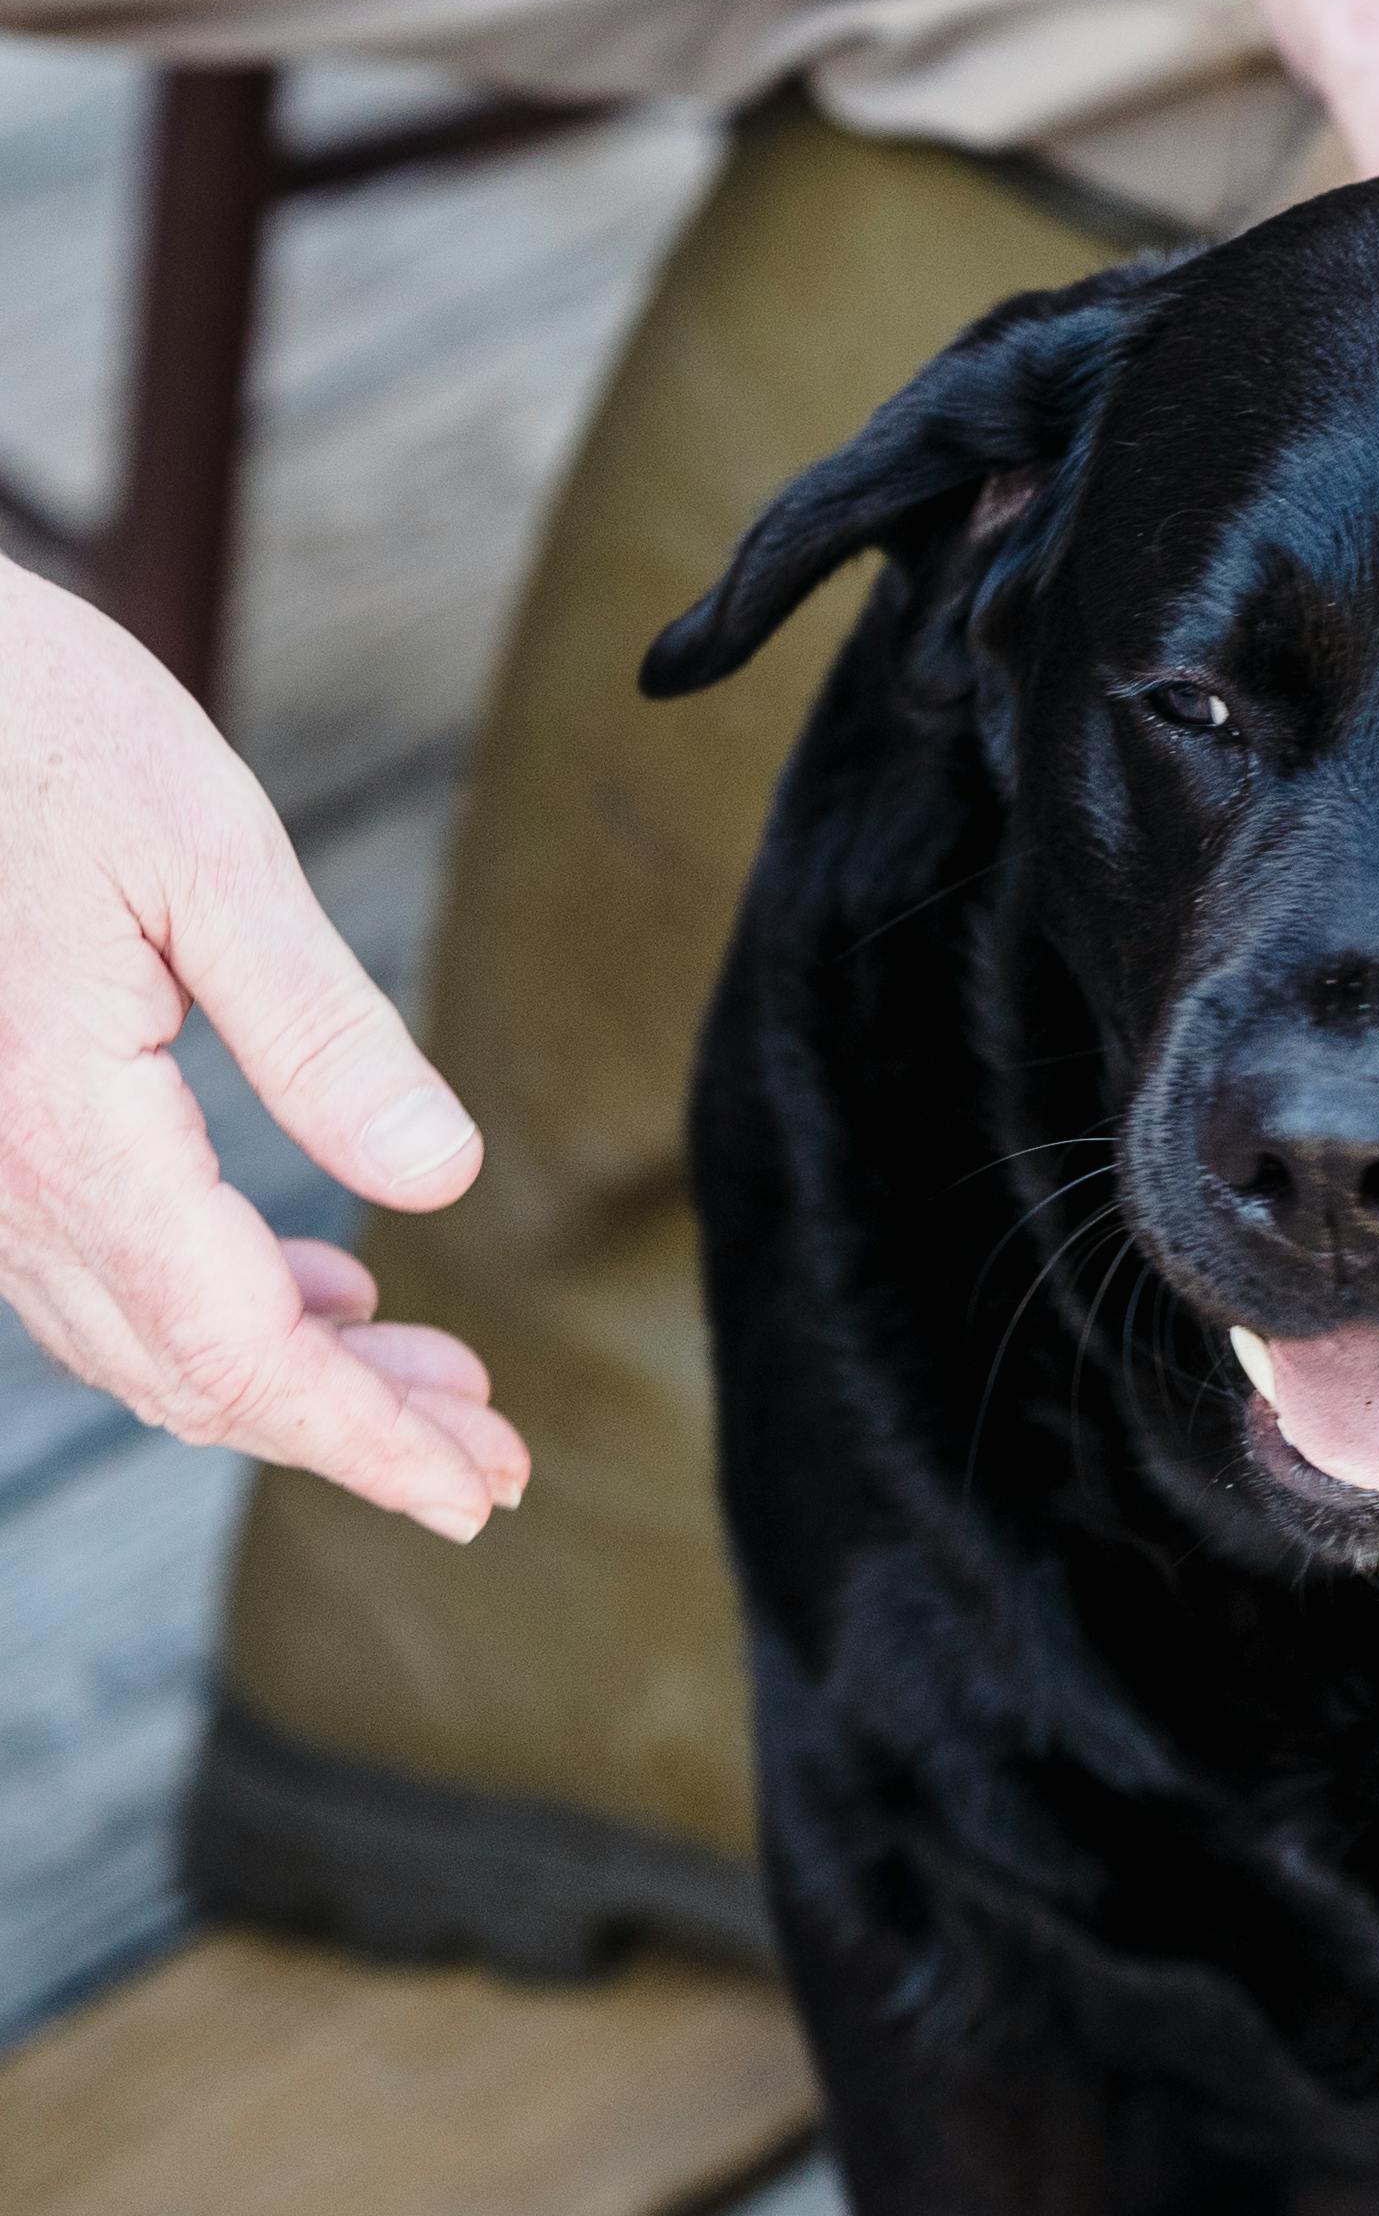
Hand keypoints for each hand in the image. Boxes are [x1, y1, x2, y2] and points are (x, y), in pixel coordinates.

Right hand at [0, 561, 522, 1533]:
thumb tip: (438, 1181)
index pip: (236, 1354)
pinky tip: (317, 1288)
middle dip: (349, 1433)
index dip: (362, 1440)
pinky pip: (96, 1271)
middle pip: (190, 1377)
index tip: (479, 1489)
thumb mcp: (208, 851)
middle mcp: (4, 1184)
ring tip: (438, 1385)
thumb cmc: (36, 727)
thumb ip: (321, 1030)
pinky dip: (214, 1306)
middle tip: (493, 1463)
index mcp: (66, 1133)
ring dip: (290, 1378)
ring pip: (140, 1339)